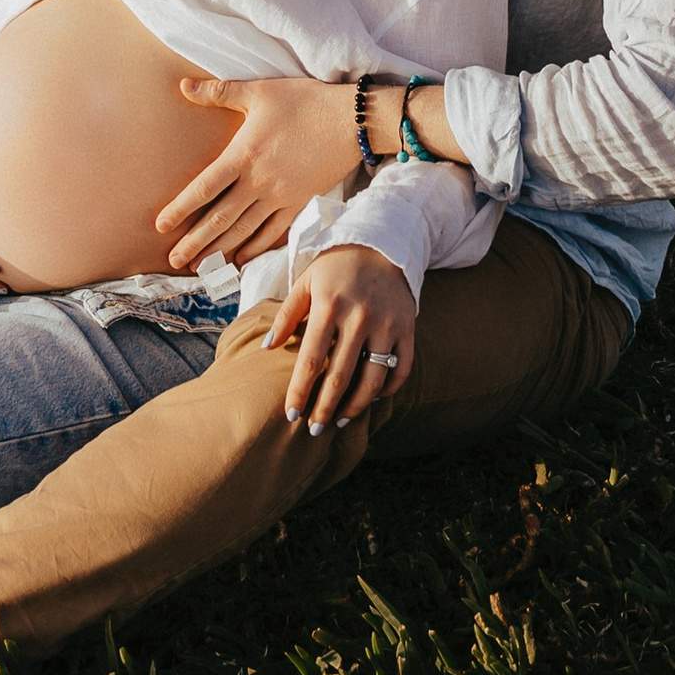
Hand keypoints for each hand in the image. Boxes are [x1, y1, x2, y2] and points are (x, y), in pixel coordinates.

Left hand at [153, 73, 361, 269]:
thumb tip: (183, 85)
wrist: (350, 120)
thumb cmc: (304, 101)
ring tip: (201, 267)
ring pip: (244, 231)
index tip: (161, 226)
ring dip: (220, 250)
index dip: (181, 208)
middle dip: (195, 242)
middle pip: (220, 218)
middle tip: (174, 262)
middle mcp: (258, 182)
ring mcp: (280, 196)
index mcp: (243, 155)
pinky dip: (256, 248)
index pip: (204, 188)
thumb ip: (219, 92)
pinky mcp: (300, 203)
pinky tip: (242, 260)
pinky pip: (274, 232)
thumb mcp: (258, 91)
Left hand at [266, 245, 416, 435]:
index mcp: (329, 306)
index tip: (290, 415)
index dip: (300, 391)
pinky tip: (372, 399)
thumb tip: (267, 348)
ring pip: (373, 379)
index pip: (311, 360)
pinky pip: (401, 368)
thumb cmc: (336, 267)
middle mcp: (359, 317)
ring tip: (339, 421)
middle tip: (313, 431)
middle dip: (324, 408)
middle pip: (340, 376)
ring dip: (355, 406)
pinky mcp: (407, 328)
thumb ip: (287, 315)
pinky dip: (388, 389)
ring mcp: (387, 324)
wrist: (382, 243)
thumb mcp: (306, 282)